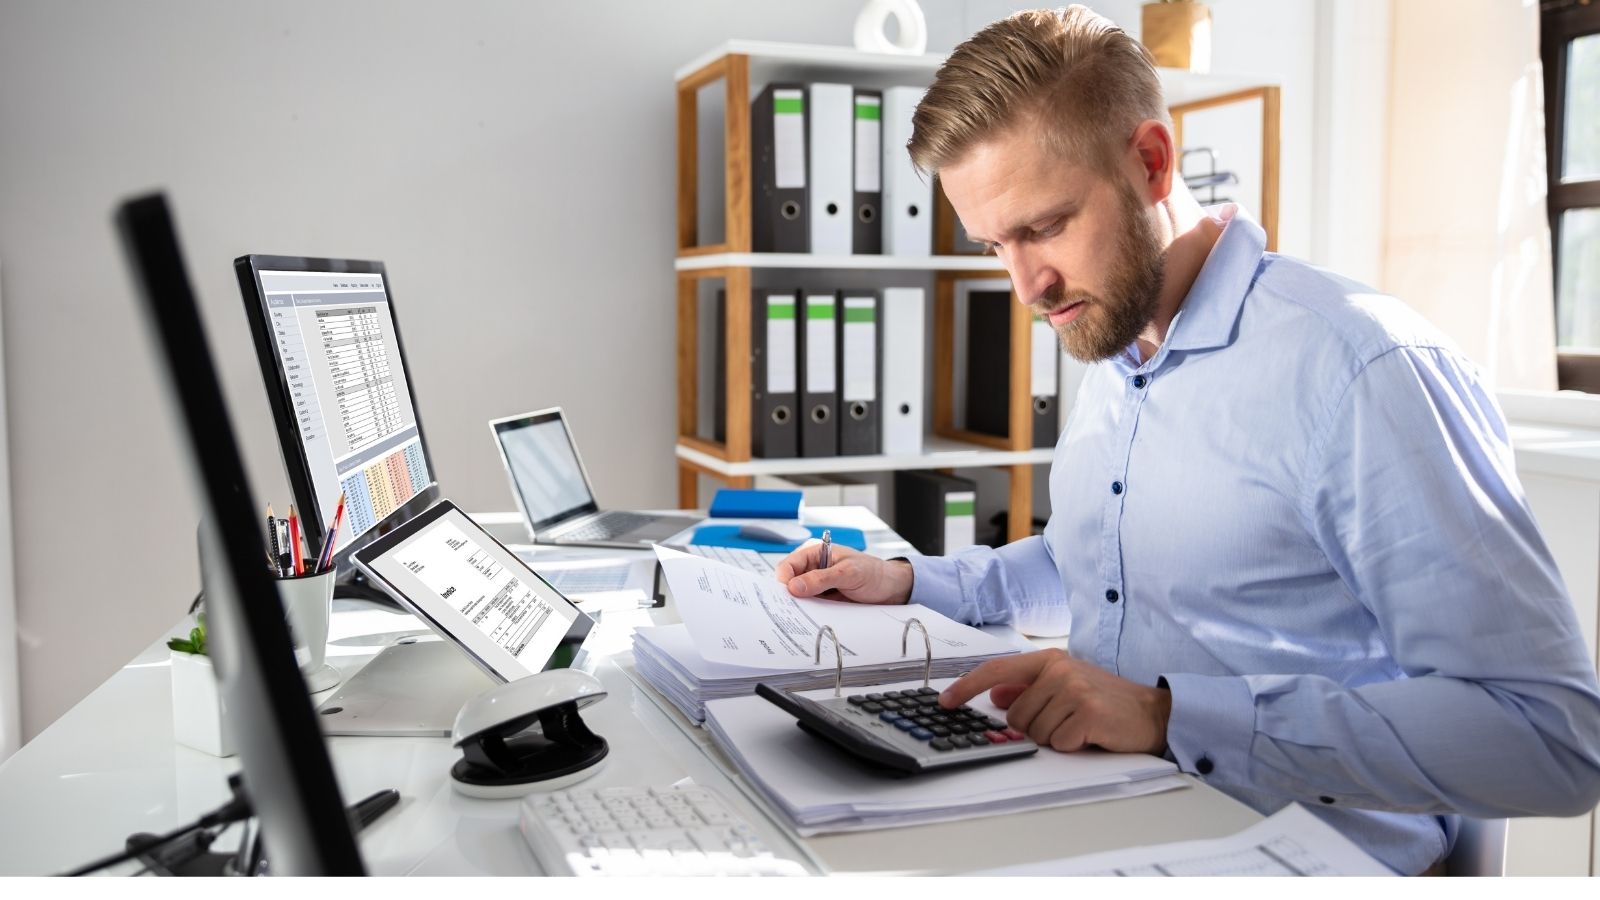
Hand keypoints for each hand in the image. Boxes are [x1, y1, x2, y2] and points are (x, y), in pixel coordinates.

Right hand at [775, 543, 912, 604]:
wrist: (891, 589)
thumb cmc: (873, 573)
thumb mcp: (848, 573)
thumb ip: (821, 578)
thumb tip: (795, 586)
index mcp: (815, 553)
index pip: (788, 565)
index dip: (784, 580)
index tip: (789, 594)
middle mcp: (813, 568)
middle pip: (789, 582)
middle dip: (790, 595)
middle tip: (794, 608)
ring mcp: (817, 585)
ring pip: (798, 597)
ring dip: (801, 605)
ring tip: (806, 614)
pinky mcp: (823, 599)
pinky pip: (810, 606)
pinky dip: (810, 612)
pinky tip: (814, 618)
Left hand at [939, 649, 1170, 754]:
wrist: (1152, 712)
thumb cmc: (1106, 701)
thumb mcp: (1065, 686)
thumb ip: (1029, 688)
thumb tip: (996, 696)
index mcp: (1049, 660)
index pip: (996, 670)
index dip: (967, 686)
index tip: (945, 701)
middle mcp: (1059, 670)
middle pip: (1016, 715)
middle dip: (1034, 727)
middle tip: (1064, 721)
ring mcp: (1074, 690)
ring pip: (1035, 732)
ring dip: (1055, 737)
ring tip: (1079, 726)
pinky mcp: (1088, 714)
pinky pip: (1058, 742)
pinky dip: (1072, 745)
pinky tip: (1090, 734)